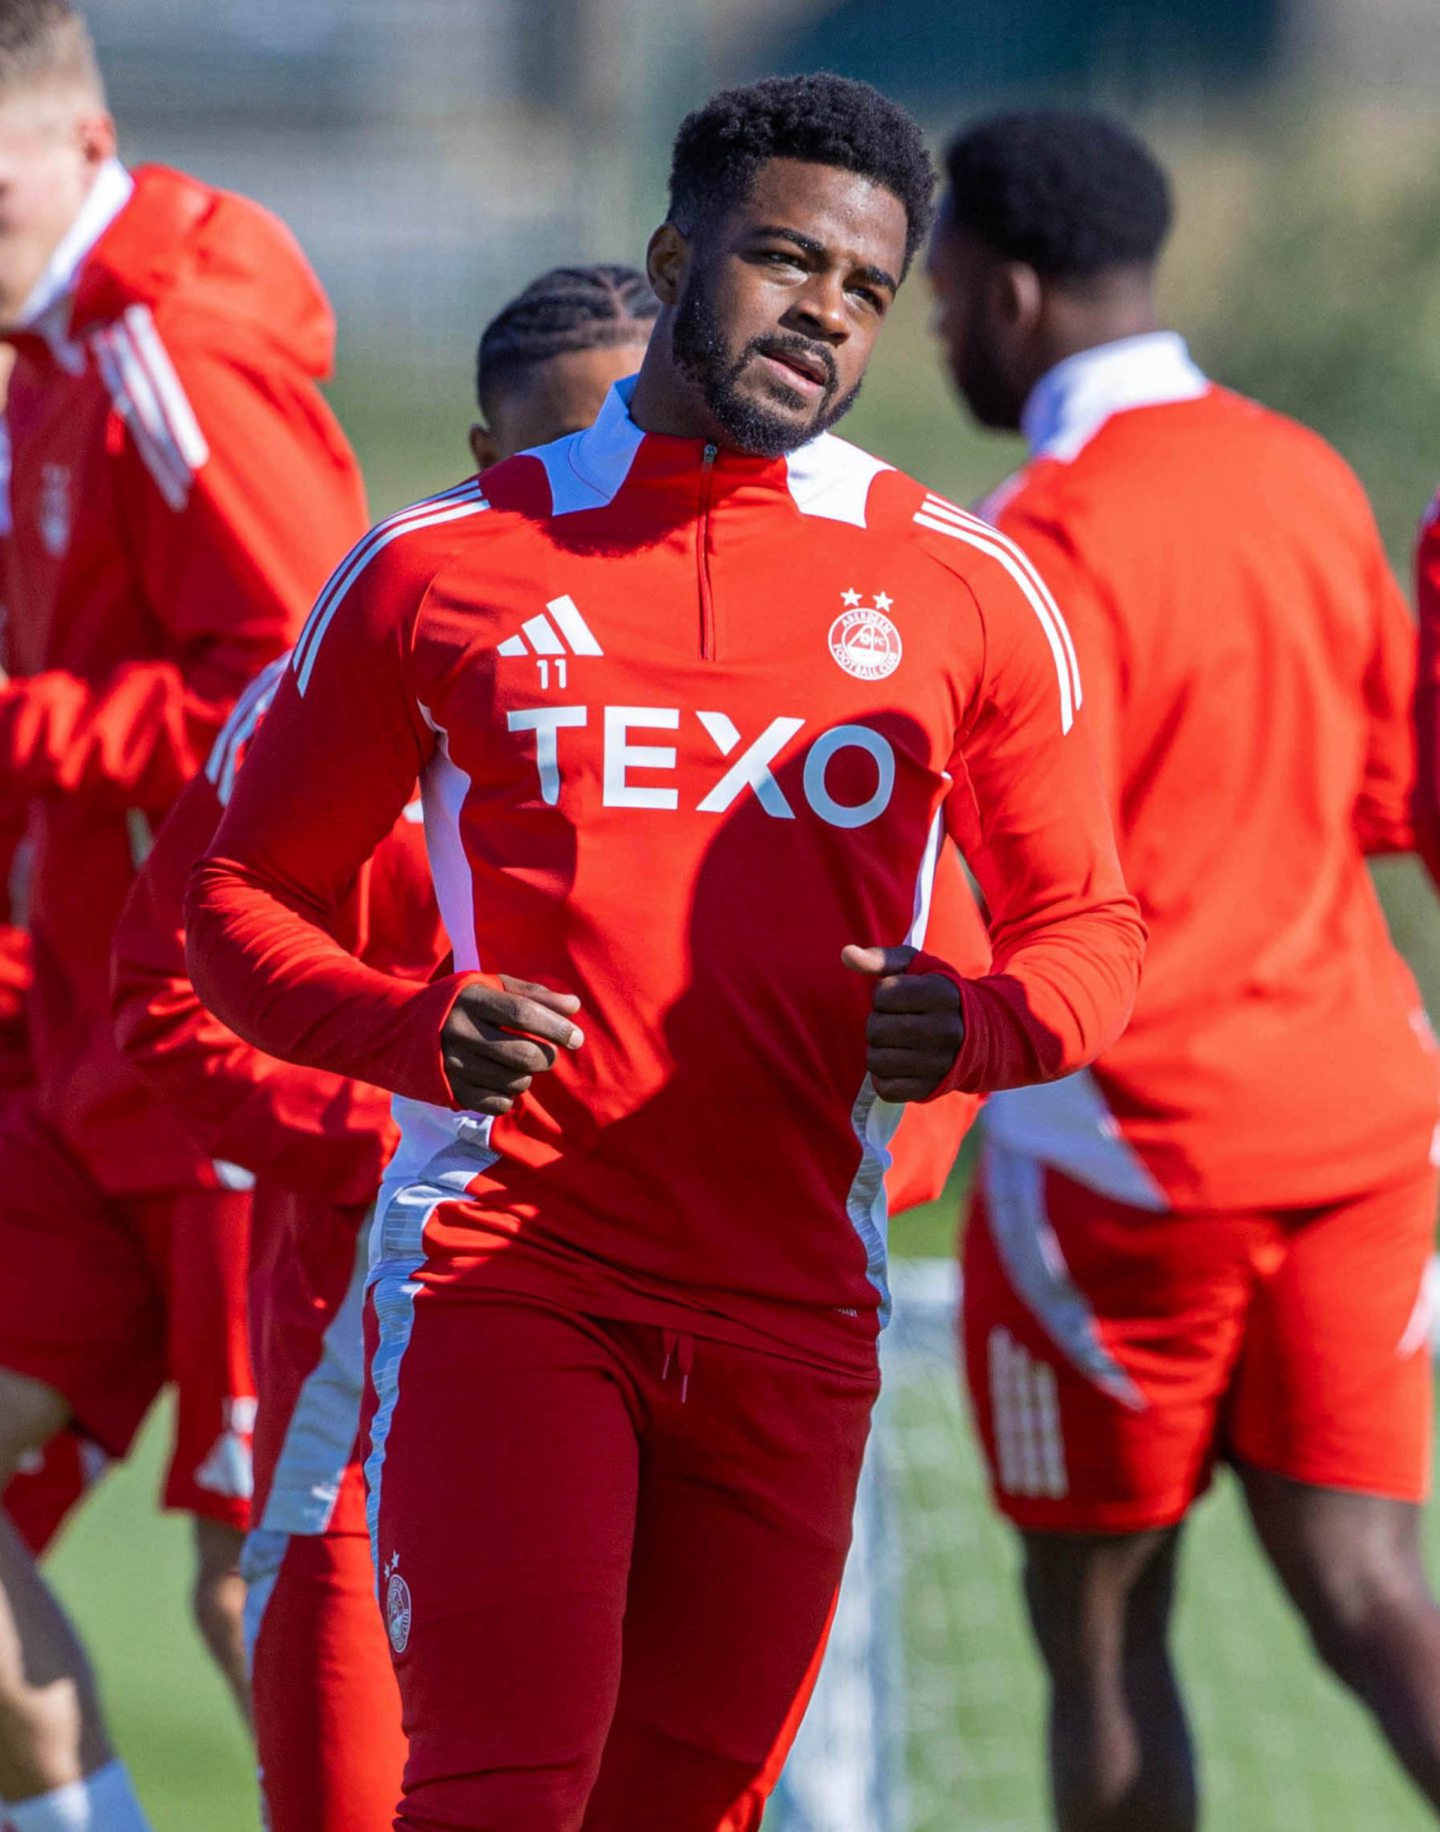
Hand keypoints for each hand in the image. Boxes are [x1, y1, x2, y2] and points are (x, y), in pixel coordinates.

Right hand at [440, 974, 583, 1115]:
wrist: (406, 1027)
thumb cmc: (463, 1003)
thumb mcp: (492, 986)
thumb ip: (533, 994)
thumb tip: (573, 1005)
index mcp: (474, 1000)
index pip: (523, 1014)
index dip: (556, 1027)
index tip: (576, 1037)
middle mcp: (460, 1032)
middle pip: (522, 1054)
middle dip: (546, 1057)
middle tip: (548, 1053)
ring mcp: (453, 1064)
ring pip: (513, 1082)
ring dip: (528, 1076)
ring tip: (519, 1063)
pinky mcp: (450, 1090)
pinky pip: (497, 1104)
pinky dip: (509, 1096)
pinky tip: (502, 1080)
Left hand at [841, 943, 963, 1101]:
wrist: (979, 1035)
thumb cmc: (936, 994)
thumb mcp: (916, 967)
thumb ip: (880, 959)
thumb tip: (846, 954)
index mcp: (943, 994)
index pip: (884, 995)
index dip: (883, 995)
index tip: (900, 998)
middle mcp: (946, 1030)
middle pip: (876, 1029)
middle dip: (877, 1023)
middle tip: (895, 1022)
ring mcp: (940, 1063)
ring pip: (876, 1060)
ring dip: (878, 1050)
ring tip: (895, 1043)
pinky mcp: (931, 1088)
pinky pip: (886, 1088)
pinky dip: (883, 1077)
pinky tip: (897, 1064)